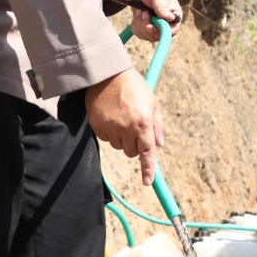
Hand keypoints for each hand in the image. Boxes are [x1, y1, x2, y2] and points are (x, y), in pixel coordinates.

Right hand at [86, 68, 163, 184]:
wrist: (109, 74)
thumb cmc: (135, 87)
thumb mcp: (153, 103)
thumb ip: (157, 125)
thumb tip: (159, 145)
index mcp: (143, 123)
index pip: (147, 152)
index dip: (147, 169)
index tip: (147, 182)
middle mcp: (127, 128)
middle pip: (131, 152)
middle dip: (134, 146)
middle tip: (135, 130)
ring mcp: (111, 128)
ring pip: (118, 146)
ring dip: (122, 139)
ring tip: (122, 120)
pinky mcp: (97, 125)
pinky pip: (105, 139)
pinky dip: (109, 133)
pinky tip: (111, 118)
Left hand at [120, 0, 181, 42]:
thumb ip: (162, 7)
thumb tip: (170, 19)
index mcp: (174, 15)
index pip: (172, 30)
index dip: (160, 31)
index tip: (149, 26)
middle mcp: (167, 23)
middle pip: (158, 36)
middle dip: (146, 25)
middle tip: (143, 12)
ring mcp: (156, 26)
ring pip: (147, 36)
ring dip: (139, 24)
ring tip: (141, 11)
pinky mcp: (146, 27)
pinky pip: (140, 34)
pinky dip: (135, 25)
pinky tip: (137, 14)